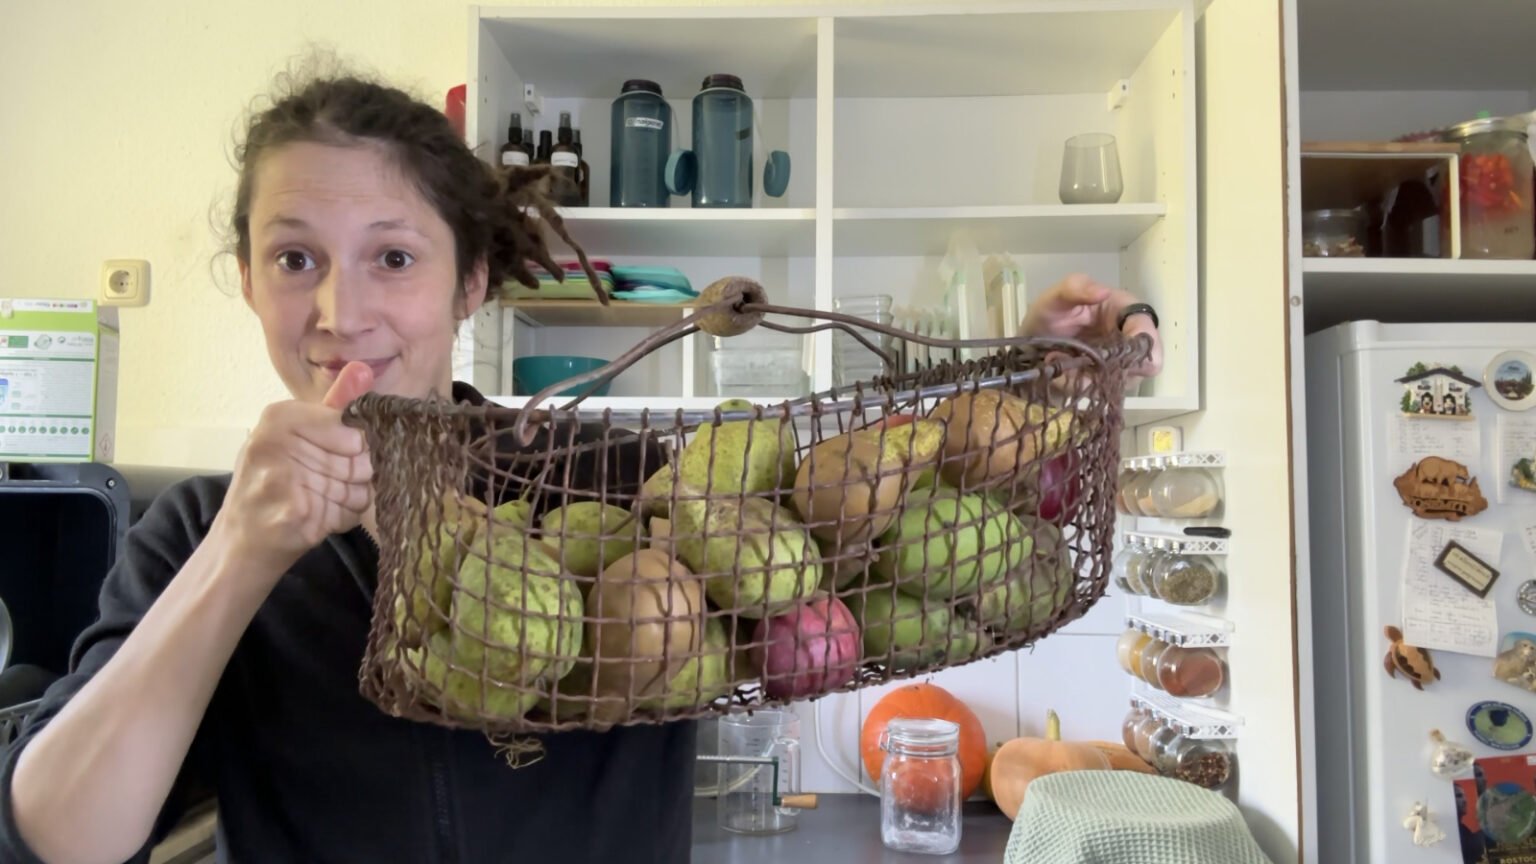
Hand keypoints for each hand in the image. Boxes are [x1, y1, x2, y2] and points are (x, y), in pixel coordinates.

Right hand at [215, 361, 374, 575]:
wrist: (240, 542)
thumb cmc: (273, 484)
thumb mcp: (296, 437)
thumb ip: (334, 406)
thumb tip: (364, 368)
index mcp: (278, 416)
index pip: (354, 427)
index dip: (360, 447)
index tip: (344, 456)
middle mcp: (275, 442)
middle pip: (360, 457)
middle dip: (359, 475)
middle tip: (333, 483)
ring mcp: (281, 479)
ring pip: (358, 486)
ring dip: (351, 498)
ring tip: (323, 500)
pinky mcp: (293, 514)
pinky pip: (348, 512)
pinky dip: (342, 518)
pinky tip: (320, 518)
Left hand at [1020, 274, 1162, 377]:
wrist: (1030, 342)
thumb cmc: (1050, 314)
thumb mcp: (1057, 296)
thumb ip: (1076, 288)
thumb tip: (1104, 292)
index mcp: (1127, 312)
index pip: (1148, 331)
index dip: (1141, 343)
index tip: (1116, 351)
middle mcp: (1131, 341)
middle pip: (1147, 364)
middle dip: (1114, 367)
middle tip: (1083, 360)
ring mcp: (1120, 365)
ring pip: (1121, 382)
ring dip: (1091, 377)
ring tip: (1061, 362)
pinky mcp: (1105, 384)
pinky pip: (1101, 392)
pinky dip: (1079, 385)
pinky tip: (1061, 373)